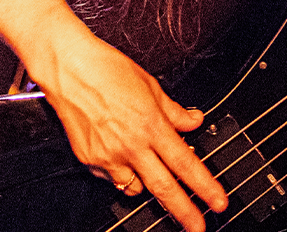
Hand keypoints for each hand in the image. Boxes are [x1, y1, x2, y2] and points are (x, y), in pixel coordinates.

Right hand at [33, 24, 227, 231]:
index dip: (205, 186)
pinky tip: (121, 156)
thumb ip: (174, 110)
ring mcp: (109, 156)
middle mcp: (131, 145)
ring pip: (135, 188)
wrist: (68, 69)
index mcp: (151, 125)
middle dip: (184, 212)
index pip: (186, 164)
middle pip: (164, 188)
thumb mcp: (150, 85)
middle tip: (198, 227)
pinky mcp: (90, 161)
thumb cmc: (107, 70)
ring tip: (149, 171)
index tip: (218, 201)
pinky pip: (112, 177)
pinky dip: (121, 173)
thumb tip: (193, 120)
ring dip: (148, 187)